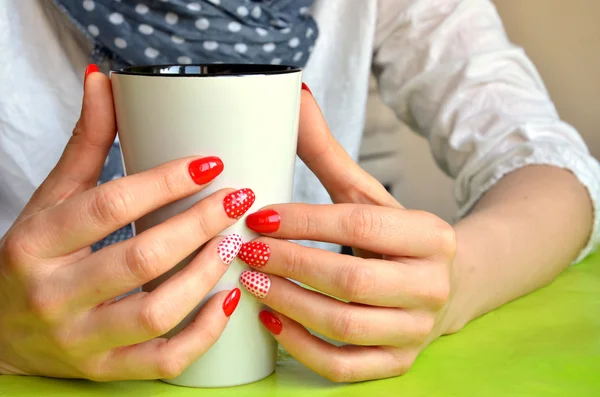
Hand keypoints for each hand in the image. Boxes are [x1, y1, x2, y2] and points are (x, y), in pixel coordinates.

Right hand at [0, 70, 249, 379]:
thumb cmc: (33, 259)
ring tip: (234, 242)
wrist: (1, 333)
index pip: (110, 205)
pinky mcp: (103, 370)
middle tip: (237, 200)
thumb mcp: (52, 200)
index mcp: (37, 244)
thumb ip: (85, 145)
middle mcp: (54, 295)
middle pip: (141, 257)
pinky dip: (202, 333)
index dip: (166, 181)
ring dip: (206, 273)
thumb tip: (103, 80)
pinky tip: (228, 299)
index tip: (211, 162)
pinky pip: (163, 359)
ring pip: (156, 310)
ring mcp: (80, 340)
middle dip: (199, 225)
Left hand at [236, 85, 455, 381]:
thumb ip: (328, 154)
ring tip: (249, 281)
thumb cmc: (396, 238)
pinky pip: (344, 366)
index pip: (360, 225)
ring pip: (344, 326)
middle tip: (244, 250)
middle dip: (288, 264)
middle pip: (350, 280)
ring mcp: (417, 331)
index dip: (303, 222)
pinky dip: (301, 347)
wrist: (446, 283)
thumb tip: (295, 95)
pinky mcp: (397, 363)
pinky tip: (270, 320)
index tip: (257, 214)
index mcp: (431, 236)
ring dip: (287, 303)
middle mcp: (432, 286)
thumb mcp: (368, 196)